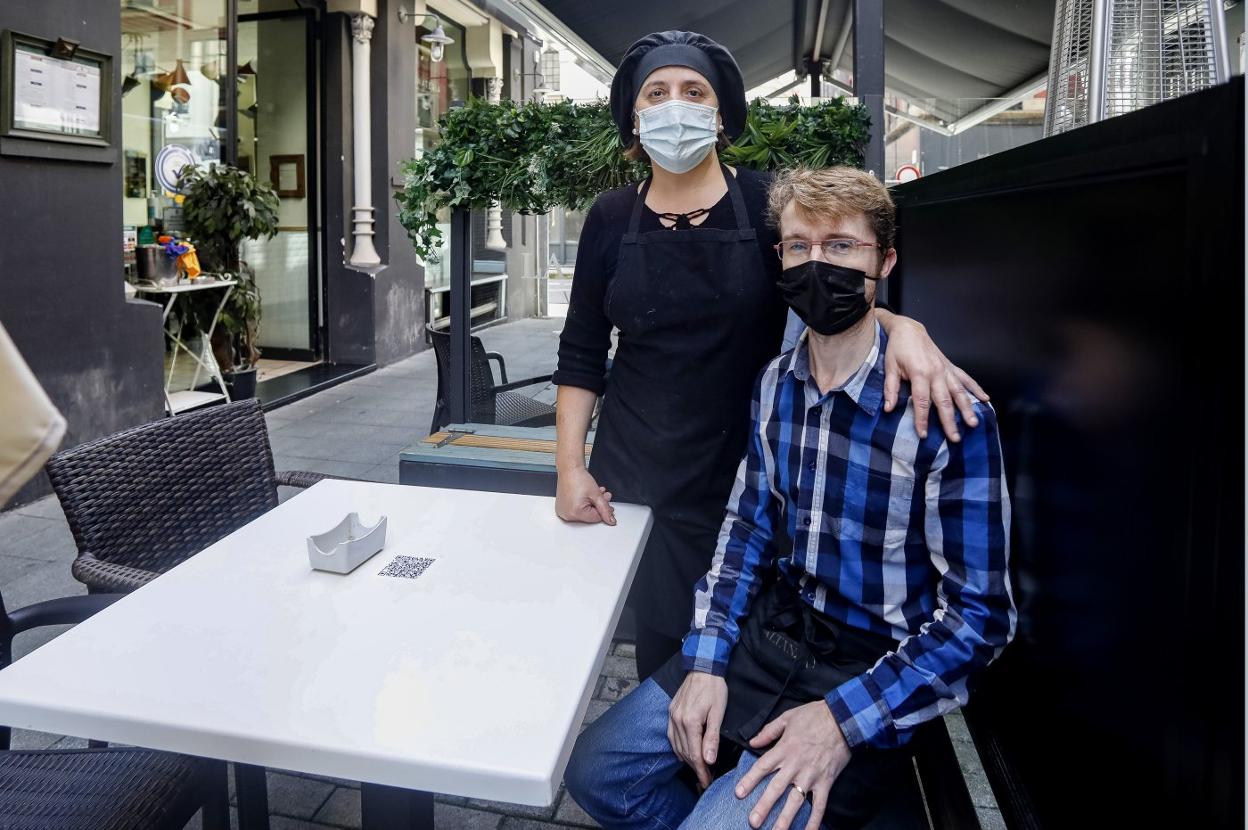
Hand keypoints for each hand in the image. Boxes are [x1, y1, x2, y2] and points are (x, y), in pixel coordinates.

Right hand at [555, 466, 615, 524]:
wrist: (569, 469)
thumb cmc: (579, 478)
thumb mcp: (597, 495)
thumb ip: (605, 509)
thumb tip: (611, 520)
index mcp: (575, 513)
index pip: (595, 518)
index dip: (603, 509)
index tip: (606, 502)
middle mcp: (567, 515)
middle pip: (589, 516)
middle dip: (597, 506)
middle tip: (602, 496)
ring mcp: (563, 511)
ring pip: (583, 512)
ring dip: (591, 504)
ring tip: (594, 493)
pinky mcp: (561, 508)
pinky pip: (575, 509)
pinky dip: (582, 504)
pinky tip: (586, 496)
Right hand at [667, 671, 727, 789]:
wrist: (703, 668)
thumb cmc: (714, 689)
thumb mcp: (718, 713)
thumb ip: (712, 738)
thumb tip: (709, 760)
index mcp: (690, 722)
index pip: (694, 754)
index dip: (701, 771)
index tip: (706, 782)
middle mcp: (677, 720)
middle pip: (684, 752)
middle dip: (695, 768)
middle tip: (705, 779)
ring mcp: (672, 716)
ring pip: (676, 746)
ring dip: (687, 759)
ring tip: (698, 768)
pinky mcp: (671, 712)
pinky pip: (672, 736)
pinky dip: (679, 747)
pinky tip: (686, 752)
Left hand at [736, 701, 851, 829]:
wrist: (843, 719)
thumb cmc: (815, 716)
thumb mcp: (788, 717)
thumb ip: (769, 731)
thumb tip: (752, 741)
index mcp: (784, 749)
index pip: (762, 767)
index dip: (750, 780)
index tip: (738, 793)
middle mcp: (796, 766)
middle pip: (776, 789)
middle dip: (764, 806)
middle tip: (753, 822)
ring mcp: (811, 776)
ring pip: (796, 801)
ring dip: (786, 818)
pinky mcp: (826, 782)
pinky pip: (819, 805)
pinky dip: (814, 820)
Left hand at [882, 319, 988, 441]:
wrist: (909, 330)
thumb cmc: (898, 349)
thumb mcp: (889, 368)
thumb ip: (890, 389)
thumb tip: (888, 408)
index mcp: (920, 373)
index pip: (922, 402)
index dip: (922, 419)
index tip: (923, 435)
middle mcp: (936, 372)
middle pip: (944, 401)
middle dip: (950, 421)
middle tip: (955, 438)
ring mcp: (946, 369)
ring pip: (959, 392)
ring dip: (967, 408)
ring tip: (973, 423)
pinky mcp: (950, 366)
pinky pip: (965, 378)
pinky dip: (976, 388)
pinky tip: (985, 399)